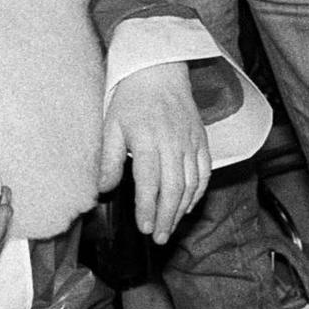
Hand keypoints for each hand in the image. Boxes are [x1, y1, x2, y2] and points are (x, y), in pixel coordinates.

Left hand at [99, 63, 210, 244]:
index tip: (143, 227)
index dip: (147, 208)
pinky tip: (189, 206)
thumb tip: (104, 189)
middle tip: (158, 237)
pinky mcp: (201, 140)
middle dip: (166, 217)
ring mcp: (190, 143)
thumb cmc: (132, 98)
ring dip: (181, 210)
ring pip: (191, 184)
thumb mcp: (111, 126)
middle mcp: (173, 144)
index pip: (149, 183)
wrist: (160, 71)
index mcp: (148, 141)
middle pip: (173, 189)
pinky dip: (199, 192)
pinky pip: (204, 172)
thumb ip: (109, 160)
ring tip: (170, 227)